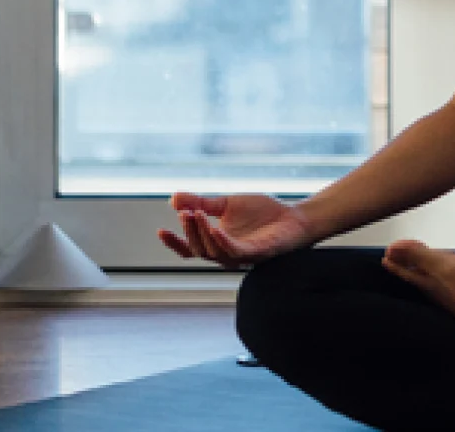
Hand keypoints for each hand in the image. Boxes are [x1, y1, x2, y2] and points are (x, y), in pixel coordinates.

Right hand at [157, 193, 315, 268]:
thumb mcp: (227, 203)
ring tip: (197, 214)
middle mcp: (227, 254)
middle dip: (189, 231)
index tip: (160, 230)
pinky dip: (223, 242)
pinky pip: (237, 252)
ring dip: (203, 234)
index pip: (190, 250)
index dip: (174, 243)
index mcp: (217, 244)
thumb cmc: (262, 213)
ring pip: (214, 253)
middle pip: (200, 250)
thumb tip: (173, 199)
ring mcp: (242, 256)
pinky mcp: (258, 253)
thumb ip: (202, 202)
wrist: (294, 216)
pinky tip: (215, 230)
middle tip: (185, 212)